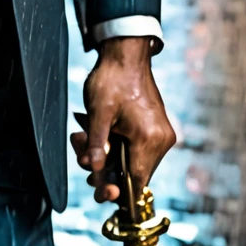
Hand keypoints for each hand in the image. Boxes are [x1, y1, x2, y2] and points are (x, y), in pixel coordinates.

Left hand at [73, 37, 175, 203]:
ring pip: (135, 162)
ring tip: (85, 137)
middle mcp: (161, 141)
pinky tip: (102, 134)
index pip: (137, 182)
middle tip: (83, 156)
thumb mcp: (97, 112)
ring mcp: (162, 135)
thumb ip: (95, 144)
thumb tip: (94, 170)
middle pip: (134, 174)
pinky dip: (119, 148)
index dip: (116, 190)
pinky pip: (138, 150)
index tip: (99, 190)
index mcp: (149, 138)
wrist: (127, 55)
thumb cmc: (111, 79)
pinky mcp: (158, 129)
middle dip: (106, 169)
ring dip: (111, 157)